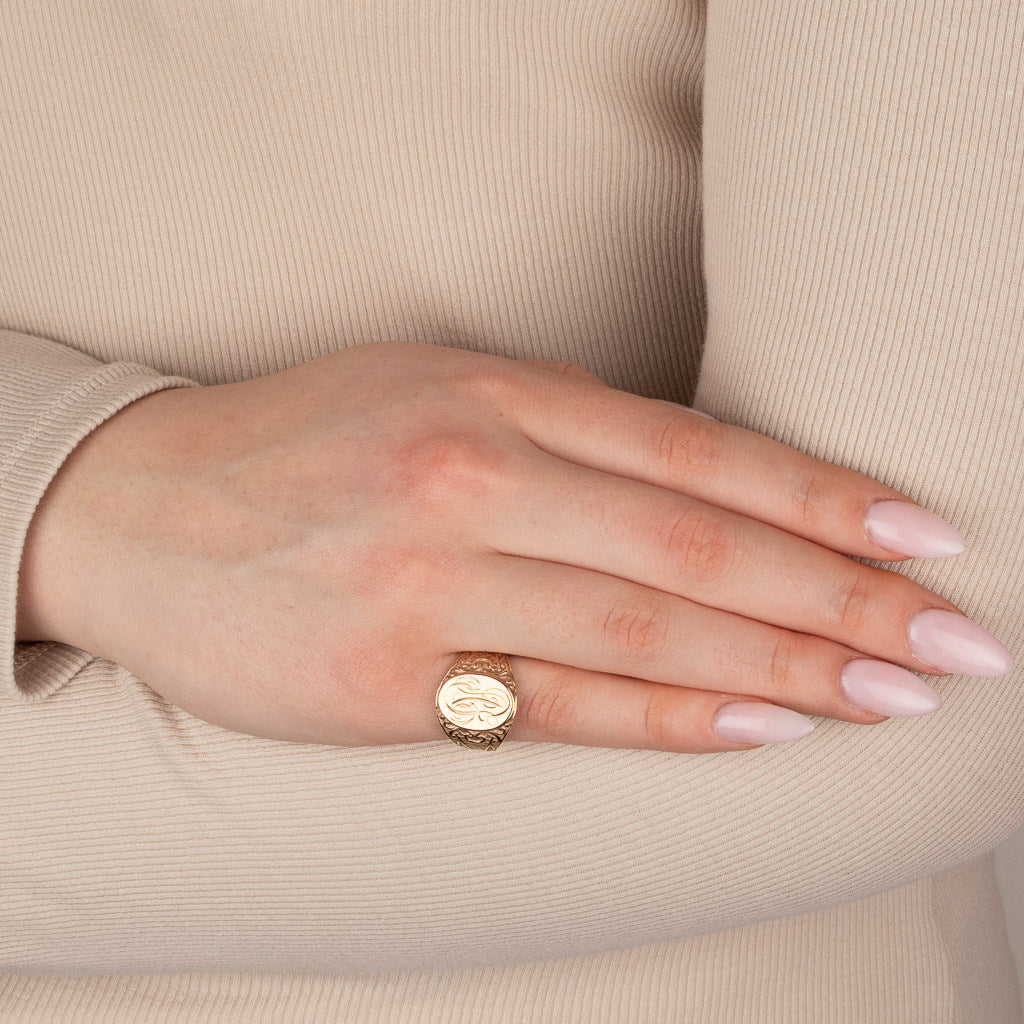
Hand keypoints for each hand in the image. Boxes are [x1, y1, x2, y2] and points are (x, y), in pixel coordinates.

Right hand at [16, 342, 1012, 750]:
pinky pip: (564, 703)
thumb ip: (560, 431)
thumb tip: (697, 486)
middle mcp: (472, 477)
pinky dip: (676, 716)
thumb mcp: (434, 388)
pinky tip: (764, 727)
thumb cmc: (301, 441)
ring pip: (648, 627)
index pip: (698, 451)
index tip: (925, 537)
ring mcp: (431, 582)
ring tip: (892, 692)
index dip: (824, 497)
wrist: (139, 508)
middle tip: (953, 640)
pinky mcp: (390, 681)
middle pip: (698, 544)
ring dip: (786, 665)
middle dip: (842, 598)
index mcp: (492, 395)